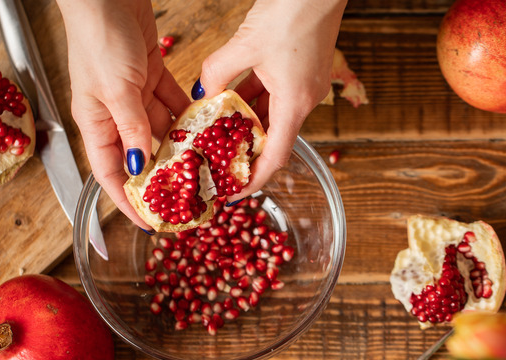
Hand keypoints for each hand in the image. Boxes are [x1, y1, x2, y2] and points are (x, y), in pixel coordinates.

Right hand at [56, 0, 189, 230]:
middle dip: (164, 177)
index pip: (111, 174)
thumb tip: (142, 164)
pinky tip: (207, 128)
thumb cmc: (98, 38)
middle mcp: (115, 114)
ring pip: (161, 131)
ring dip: (182, 147)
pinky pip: (173, 104)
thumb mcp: (116, 89)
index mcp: (95, 123)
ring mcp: (134, 95)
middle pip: (140, 156)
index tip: (150, 222)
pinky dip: (188, 116)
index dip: (128, 201)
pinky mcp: (151, 76)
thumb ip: (131, 128)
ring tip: (206, 166)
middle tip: (190, 196)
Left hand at [198, 0, 346, 200]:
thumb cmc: (291, 11)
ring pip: (269, 115)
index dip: (253, 181)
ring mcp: (303, 85)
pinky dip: (250, 100)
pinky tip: (227, 100)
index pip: (274, 158)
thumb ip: (218, 73)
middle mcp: (303, 100)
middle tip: (216, 163)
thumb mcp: (245, 44)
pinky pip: (272, 95)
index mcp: (295, 104)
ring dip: (244, 125)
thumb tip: (201, 93)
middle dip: (244, 153)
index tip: (232, 195)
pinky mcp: (299, 70)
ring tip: (215, 135)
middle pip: (272, 139)